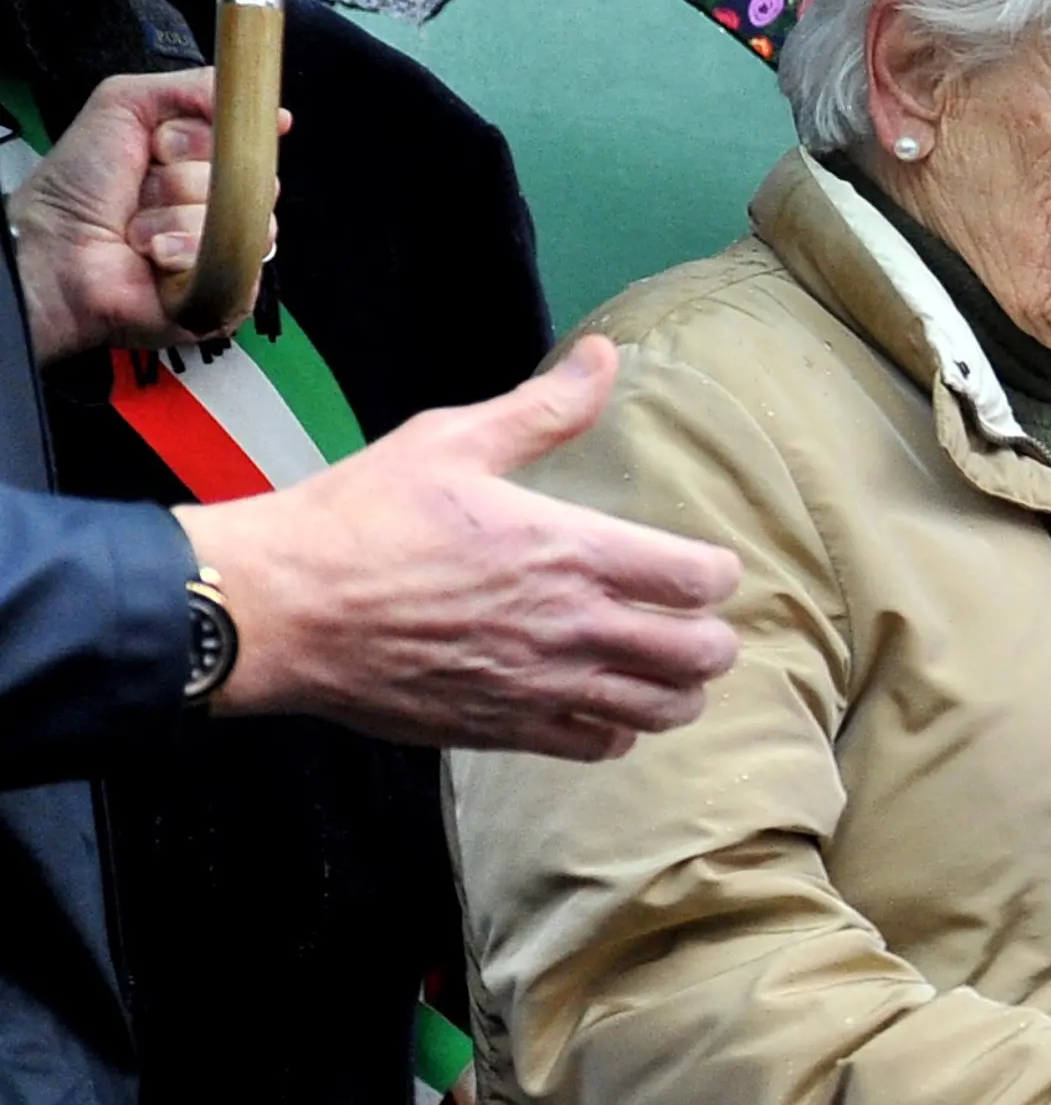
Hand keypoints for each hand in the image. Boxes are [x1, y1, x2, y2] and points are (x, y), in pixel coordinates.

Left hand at [15, 71, 281, 362]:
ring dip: (181, 217)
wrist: (54, 254)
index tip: (167, 143)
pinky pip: (241, 259)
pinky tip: (156, 255)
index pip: (243, 140)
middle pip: (252, 177)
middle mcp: (210, 202)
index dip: (207, 138)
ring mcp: (221, 245)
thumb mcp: (121, 105)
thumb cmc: (73, 190)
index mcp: (194, 162)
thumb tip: (264, 102)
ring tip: (140, 232)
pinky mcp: (227, 288)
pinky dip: (190, 250)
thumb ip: (187, 86)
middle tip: (145, 188)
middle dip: (189, 178)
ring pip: (246, 217)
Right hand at [179, 335, 745, 758]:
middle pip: (701, 656)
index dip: (718, 573)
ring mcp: (540, 686)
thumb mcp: (452, 441)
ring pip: (661, 713)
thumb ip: (544, 409)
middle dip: (713, 640)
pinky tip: (601, 703)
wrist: (279, 608)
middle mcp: (570, 627)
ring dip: (677, 691)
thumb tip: (605, 356)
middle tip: (692, 622)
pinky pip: (597, 748)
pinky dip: (616, 731)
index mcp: (570, 552)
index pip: (701, 580)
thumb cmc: (360, 516)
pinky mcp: (502, 729)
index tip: (702, 566)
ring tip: (662, 667)